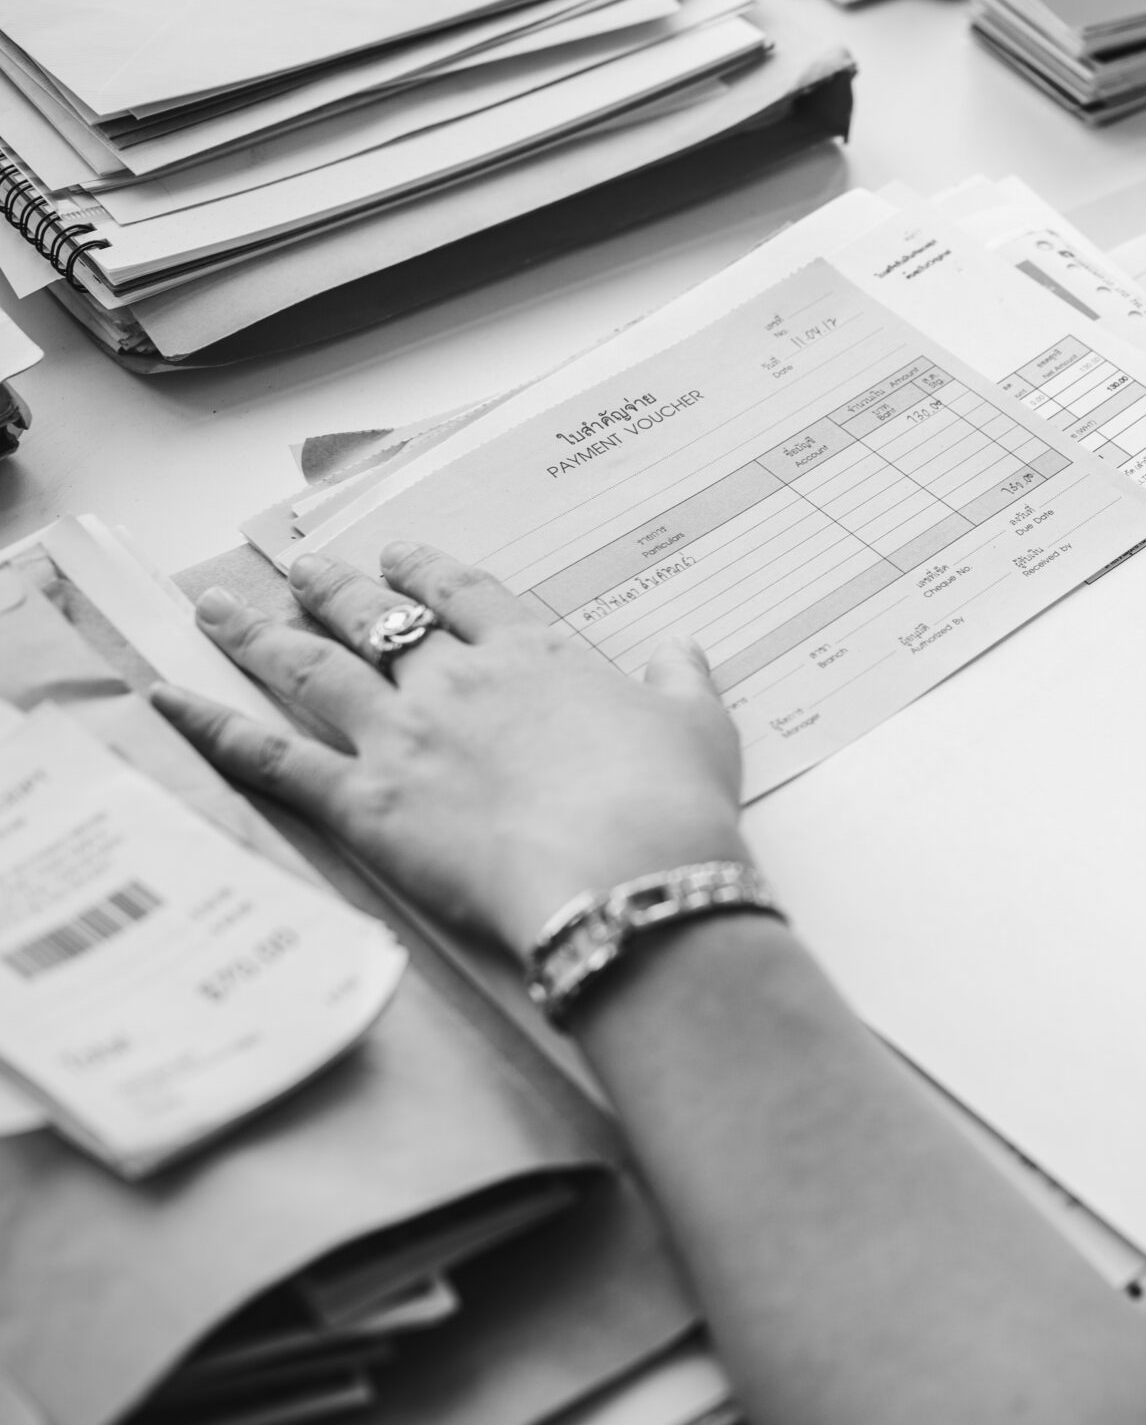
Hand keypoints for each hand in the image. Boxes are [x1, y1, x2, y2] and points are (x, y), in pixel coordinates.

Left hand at [151, 544, 748, 956]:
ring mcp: (402, 735)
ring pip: (312, 668)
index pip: (468, 594)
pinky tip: (166, 701)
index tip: (406, 553)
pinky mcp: (363, 801)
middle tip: (306, 569)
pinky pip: (271, 757)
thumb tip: (680, 651)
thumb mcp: (699, 728)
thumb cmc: (671, 802)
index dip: (430, 568)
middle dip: (336, 588)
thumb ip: (679, 683)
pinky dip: (211, 728)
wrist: (625, 871)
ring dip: (260, 634)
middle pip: (379, 618)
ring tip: (221, 608)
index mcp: (536, 656)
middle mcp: (456, 680)